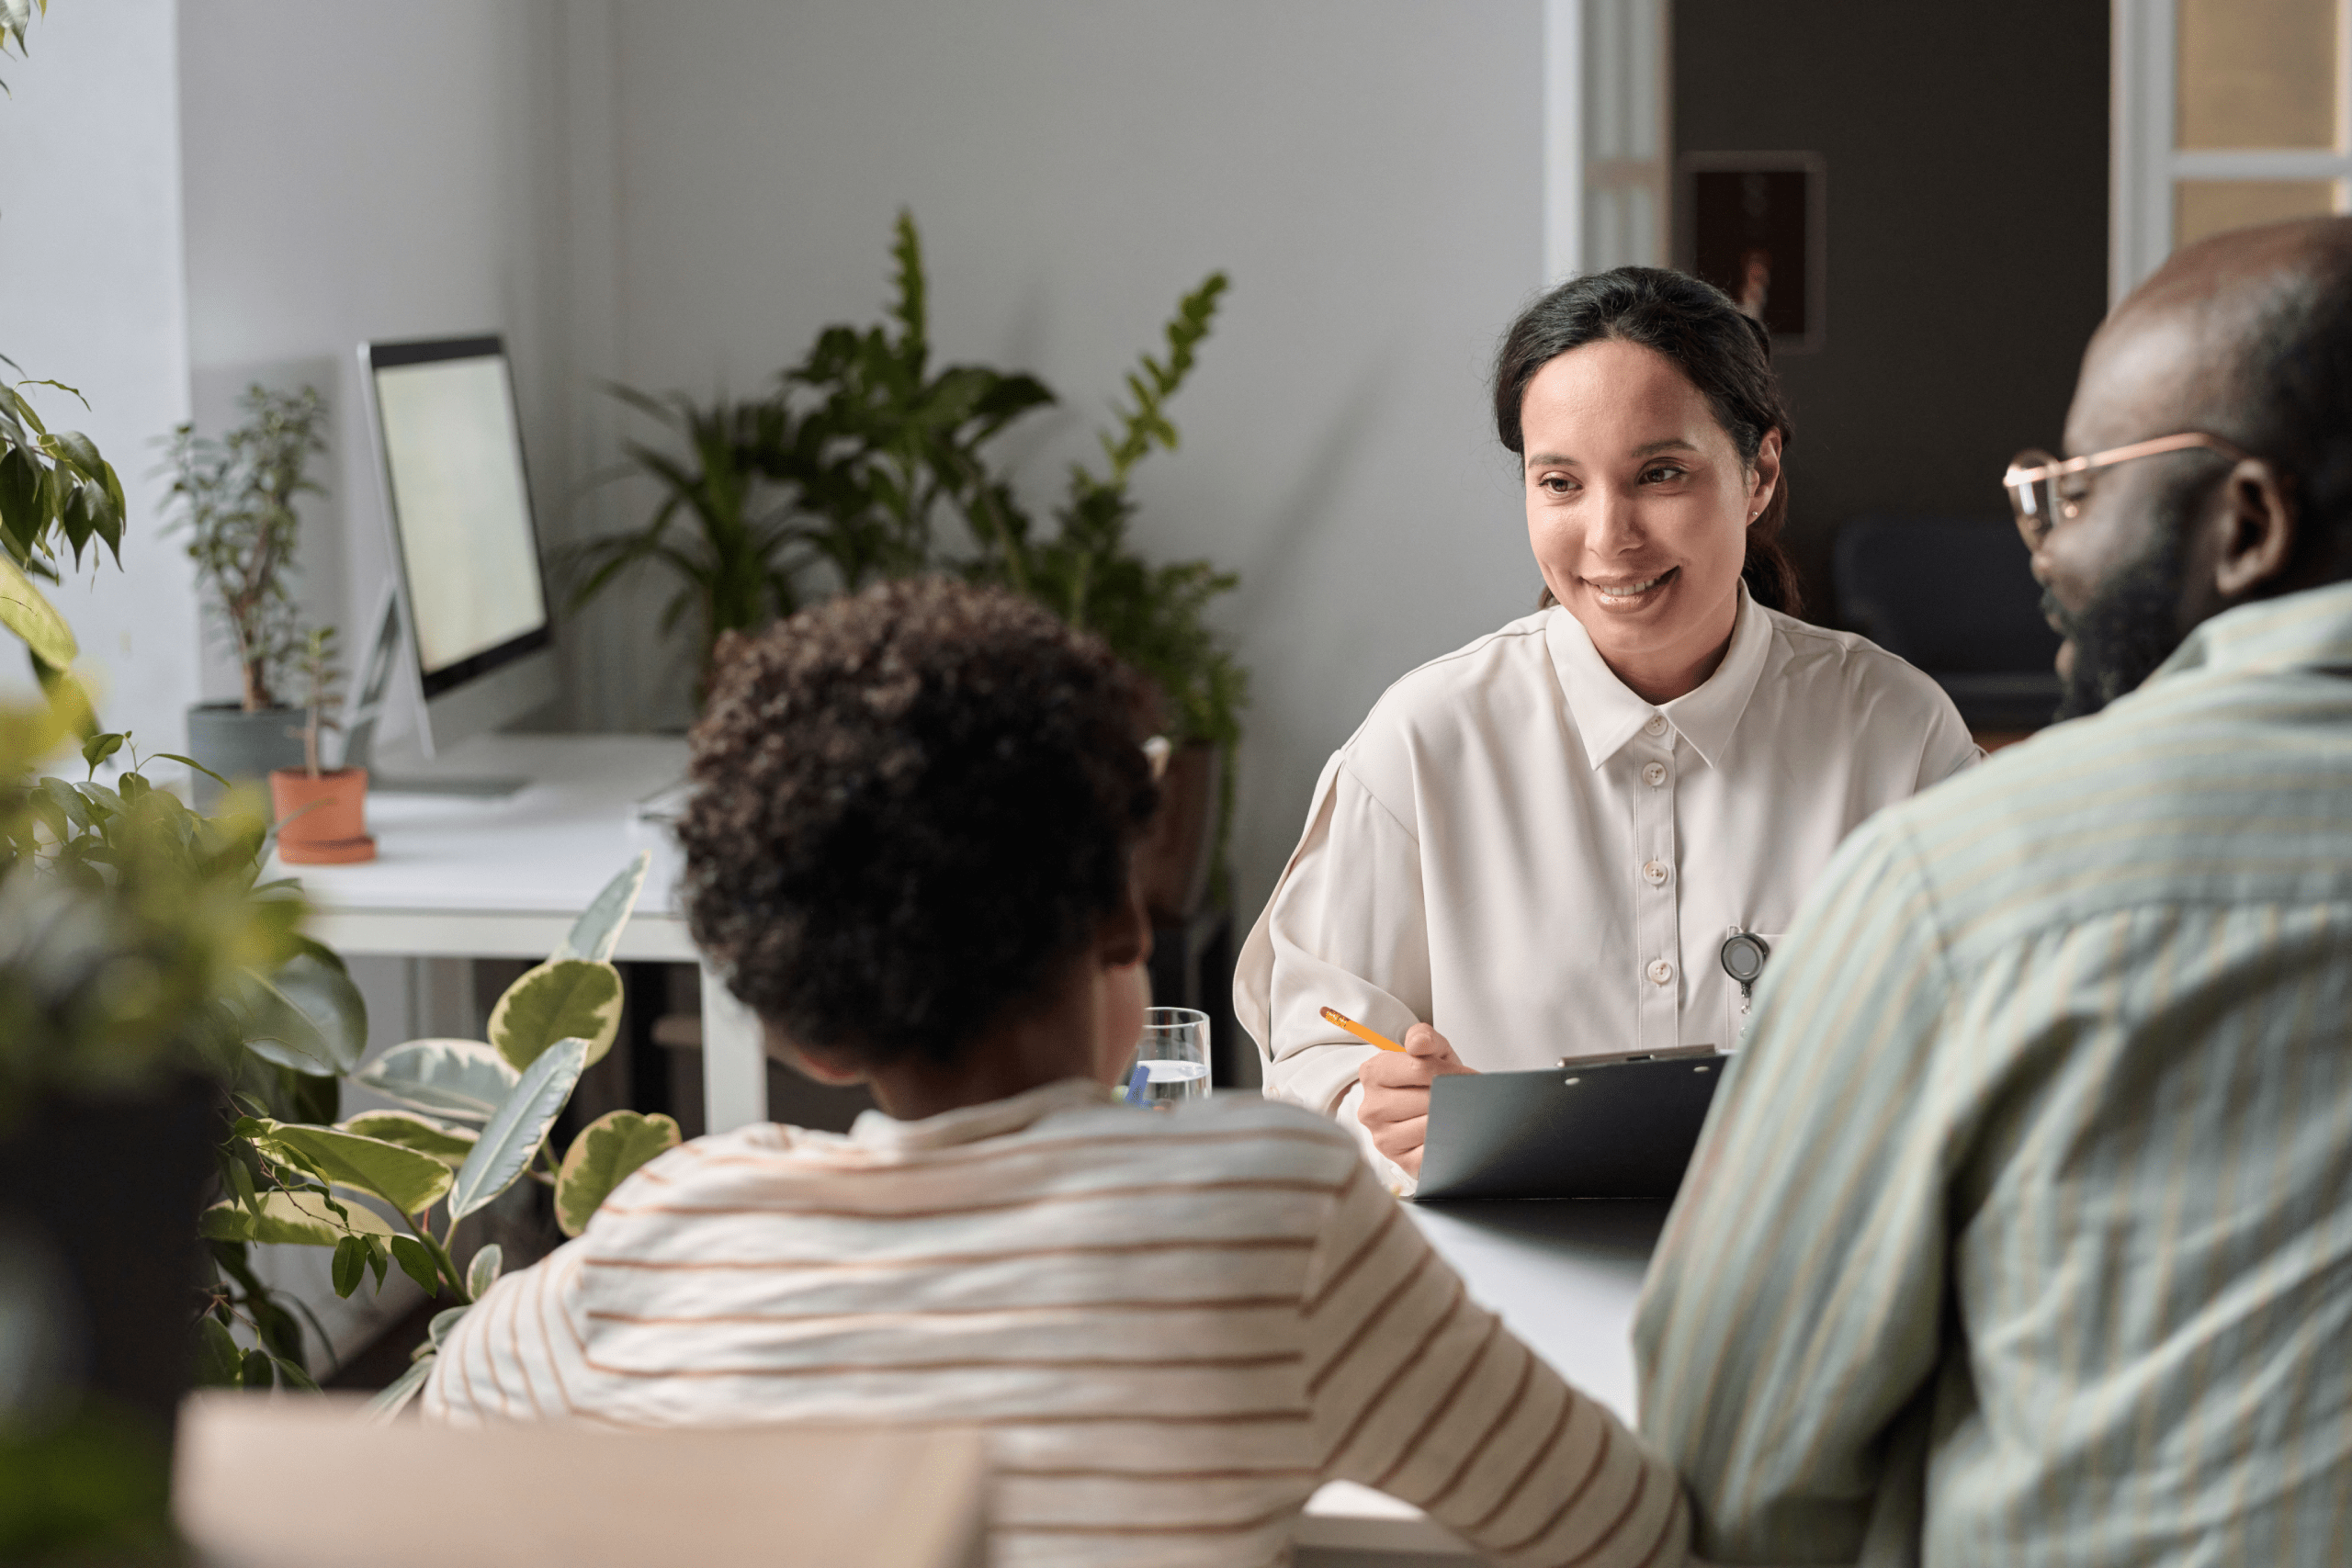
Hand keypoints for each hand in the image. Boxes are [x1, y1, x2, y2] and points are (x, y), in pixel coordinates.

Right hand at [1355, 1023, 1473, 1175]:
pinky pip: (1434, 1151)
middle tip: (1459, 1095)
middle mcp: (1371, 1108)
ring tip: (1453, 1112)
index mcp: (1373, 1073)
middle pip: (1427, 1099)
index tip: (1462, 1075)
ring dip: (1451, 1118)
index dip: (1448, 1071)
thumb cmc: (1429, 1080)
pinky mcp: (1401, 1161)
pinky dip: (1448, 1141)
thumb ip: (1424, 1036)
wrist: (1433, 1108)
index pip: (1419, 1069)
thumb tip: (1417, 1044)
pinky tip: (1447, 1132)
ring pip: (1431, 1125)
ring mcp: (1383, 1137)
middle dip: (1450, 1096)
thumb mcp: (1431, 1050)